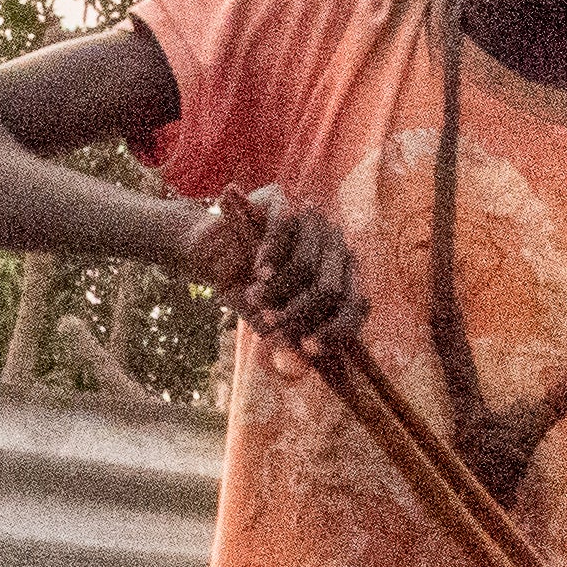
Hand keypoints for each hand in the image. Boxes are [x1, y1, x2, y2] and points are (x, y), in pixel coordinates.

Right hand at [184, 184, 361, 350]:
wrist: (208, 250)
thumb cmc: (245, 286)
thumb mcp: (268, 317)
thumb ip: (288, 337)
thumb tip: (304, 366)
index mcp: (342, 274)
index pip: (357, 305)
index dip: (336, 331)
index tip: (308, 349)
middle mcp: (334, 245)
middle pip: (331, 290)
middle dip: (298, 316)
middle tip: (270, 328)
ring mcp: (312, 220)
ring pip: (306, 267)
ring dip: (275, 292)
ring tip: (255, 299)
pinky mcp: (283, 201)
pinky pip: (284, 234)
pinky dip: (268, 260)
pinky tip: (257, 272)